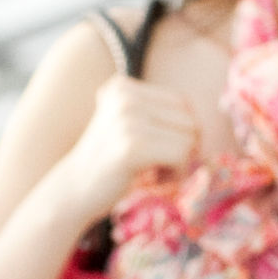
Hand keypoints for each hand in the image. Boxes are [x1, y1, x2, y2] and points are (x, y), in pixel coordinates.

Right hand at [56, 71, 200, 217]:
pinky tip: (154, 180)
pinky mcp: (132, 146)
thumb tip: (203, 121)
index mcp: (122, 86)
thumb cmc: (109, 164)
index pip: (182, 103)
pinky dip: (176, 174)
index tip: (158, 151)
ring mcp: (127, 120)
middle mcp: (124, 96)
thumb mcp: (129, 125)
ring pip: (190, 138)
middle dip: (184, 148)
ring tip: (154, 172)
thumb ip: (158, 114)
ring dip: (180, 163)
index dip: (182, 133)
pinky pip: (181, 155)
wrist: (73, 192)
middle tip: (158, 166)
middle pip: (190, 120)